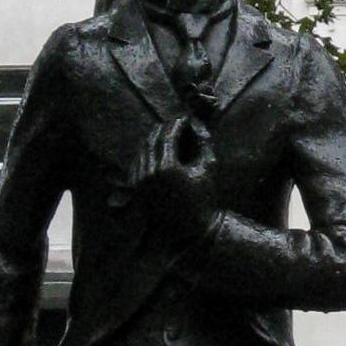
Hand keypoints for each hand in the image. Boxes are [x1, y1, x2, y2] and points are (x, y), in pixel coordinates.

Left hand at [128, 116, 219, 245]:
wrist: (192, 228)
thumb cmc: (205, 198)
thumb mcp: (208, 167)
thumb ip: (203, 143)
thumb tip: (197, 125)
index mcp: (166, 167)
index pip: (167, 136)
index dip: (177, 123)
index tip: (185, 117)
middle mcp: (149, 173)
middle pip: (152, 141)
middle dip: (164, 129)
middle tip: (176, 123)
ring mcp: (140, 182)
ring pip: (142, 151)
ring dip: (154, 140)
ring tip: (167, 134)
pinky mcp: (137, 189)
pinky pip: (137, 165)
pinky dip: (146, 154)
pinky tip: (156, 151)